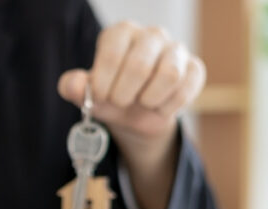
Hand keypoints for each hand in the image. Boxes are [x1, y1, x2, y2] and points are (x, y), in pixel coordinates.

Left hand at [58, 21, 205, 142]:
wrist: (136, 116)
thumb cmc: (110, 96)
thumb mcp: (87, 94)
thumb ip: (73, 87)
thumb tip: (74, 85)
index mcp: (121, 33)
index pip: (112, 53)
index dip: (104, 83)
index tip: (101, 97)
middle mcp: (150, 35)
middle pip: (139, 66)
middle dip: (124, 95)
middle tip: (120, 102)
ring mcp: (175, 49)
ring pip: (169, 74)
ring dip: (149, 100)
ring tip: (141, 103)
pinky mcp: (194, 68)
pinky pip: (186, 88)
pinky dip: (168, 106)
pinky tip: (159, 107)